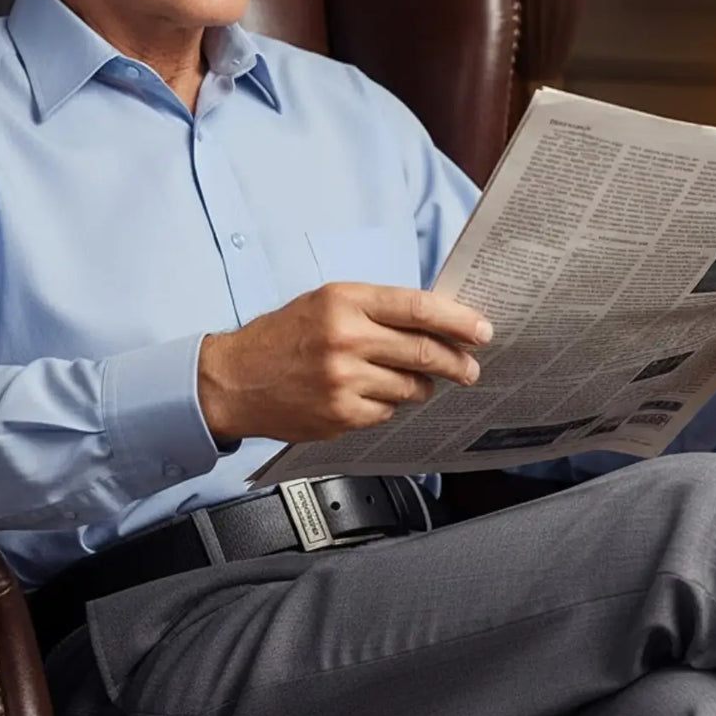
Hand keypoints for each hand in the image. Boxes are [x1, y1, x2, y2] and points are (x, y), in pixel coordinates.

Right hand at [198, 283, 491, 446]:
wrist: (234, 380)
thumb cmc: (282, 337)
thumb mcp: (325, 303)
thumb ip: (375, 309)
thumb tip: (433, 322)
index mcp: (344, 301)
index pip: (417, 307)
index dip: (457, 320)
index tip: (482, 330)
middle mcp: (345, 338)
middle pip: (423, 352)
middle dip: (456, 362)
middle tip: (470, 368)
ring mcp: (343, 380)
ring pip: (410, 387)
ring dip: (420, 386)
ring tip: (410, 381)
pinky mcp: (340, 415)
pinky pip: (386, 412)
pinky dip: (387, 406)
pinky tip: (368, 395)